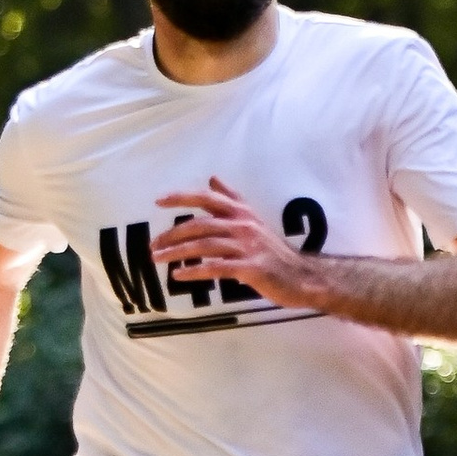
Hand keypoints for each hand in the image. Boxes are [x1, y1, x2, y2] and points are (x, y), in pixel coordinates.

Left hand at [155, 175, 314, 306]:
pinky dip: (195, 271)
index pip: (208, 198)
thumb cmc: (274, 251)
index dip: (182, 197)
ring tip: (158, 259)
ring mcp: (247, 246)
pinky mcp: (250, 268)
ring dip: (177, 252)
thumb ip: (232, 199)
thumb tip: (213, 178)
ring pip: (205, 245)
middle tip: (153, 245)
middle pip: (200, 224)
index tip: (159, 200)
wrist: (303, 277)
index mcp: (242, 213)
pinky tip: (180, 275)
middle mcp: (243, 225)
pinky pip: (217, 267)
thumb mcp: (253, 219)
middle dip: (173, 233)